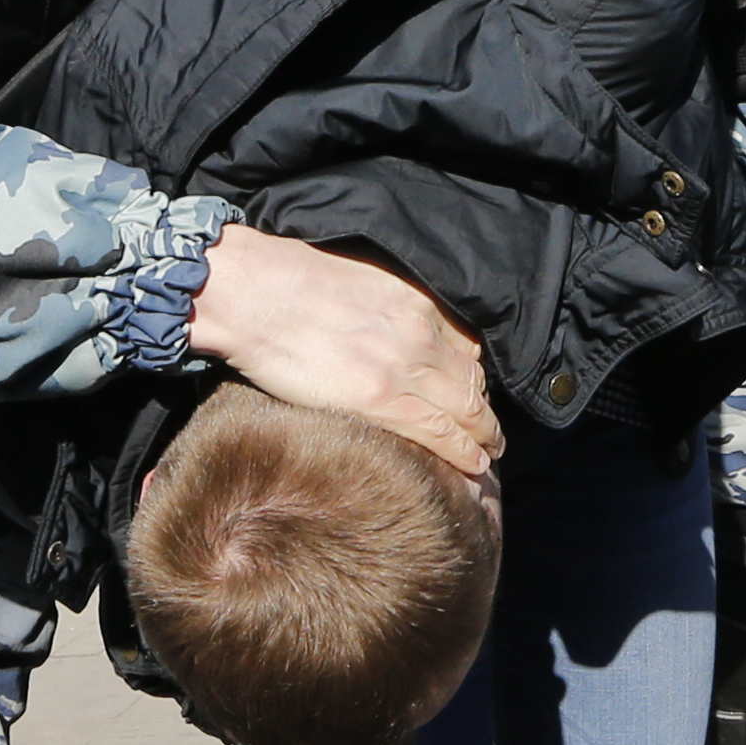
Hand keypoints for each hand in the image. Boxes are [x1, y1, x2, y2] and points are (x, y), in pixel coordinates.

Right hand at [188, 225, 497, 474]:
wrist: (255, 292)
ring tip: (487, 453)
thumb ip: (387, 307)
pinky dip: (464, 452)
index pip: (466, 346)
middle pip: (472, 380)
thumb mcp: (359, 280)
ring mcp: (404, 367)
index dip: (472, 375)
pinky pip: (441, 433)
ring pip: (467, 410)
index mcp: (416, 302)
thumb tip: (388, 330)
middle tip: (490, 433)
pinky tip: (474, 464)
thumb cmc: (288, 282)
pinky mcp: (381, 401)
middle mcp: (421, 332)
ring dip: (483, 435)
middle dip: (484, 411)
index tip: (471, 393)